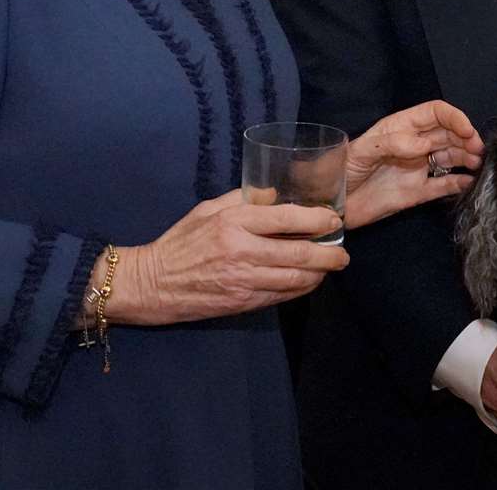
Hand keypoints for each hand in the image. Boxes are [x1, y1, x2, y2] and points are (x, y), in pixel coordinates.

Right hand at [105, 190, 346, 325]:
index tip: (333, 220)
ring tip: (330, 267)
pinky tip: (308, 281)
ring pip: (295, 278)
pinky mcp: (243, 302)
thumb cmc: (180, 242)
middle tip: (343, 253)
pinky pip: (281, 296)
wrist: (153, 283)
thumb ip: (242, 199)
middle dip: (329, 254)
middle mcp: (242, 250)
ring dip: (319, 274)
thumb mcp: (207, 210)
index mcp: (234, 222)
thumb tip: (275, 194)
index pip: (287, 218)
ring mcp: (244, 280)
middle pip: (299, 253)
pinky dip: (300, 289)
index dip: (317, 219)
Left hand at [344, 100, 483, 229]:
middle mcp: (414, 145)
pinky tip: (470, 182)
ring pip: (451, 157)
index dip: (453, 117)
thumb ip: (392, 144)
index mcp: (401, 128)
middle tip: (477, 150)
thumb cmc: (340, 171)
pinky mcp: (418, 193)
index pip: (435, 113)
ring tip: (478, 164)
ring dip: (467, 158)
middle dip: (466, 138)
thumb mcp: (360, 151)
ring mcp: (418, 169)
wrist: (332, 206)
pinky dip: (460, 183)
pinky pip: (444, 185)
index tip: (466, 130)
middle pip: (448, 134)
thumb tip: (425, 145)